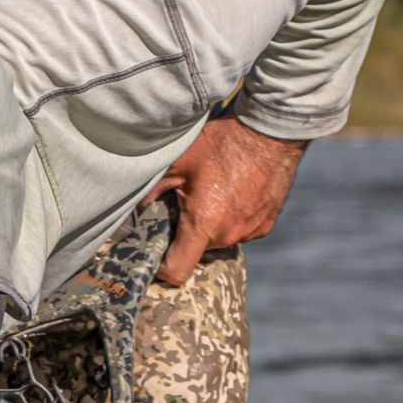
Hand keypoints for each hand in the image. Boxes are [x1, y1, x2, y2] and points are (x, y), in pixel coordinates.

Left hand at [148, 115, 307, 285]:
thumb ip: (151, 191)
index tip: (157, 255)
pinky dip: (231, 219)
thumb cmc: (222, 143)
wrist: (270, 131)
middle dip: (187, 233)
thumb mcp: (178, 161)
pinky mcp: (265, 225)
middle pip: (197, 251)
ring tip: (212, 193)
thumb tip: (132, 211)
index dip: (162, 269)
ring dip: (211, 225)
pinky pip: (239, 231)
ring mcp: (249, 232)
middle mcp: (228, 234)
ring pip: (218, 240)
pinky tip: (232, 192)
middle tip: (185, 203)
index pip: (177, 271)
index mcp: (203, 223)